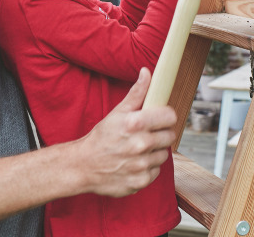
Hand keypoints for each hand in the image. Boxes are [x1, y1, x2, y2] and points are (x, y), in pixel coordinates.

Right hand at [74, 69, 177, 196]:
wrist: (83, 165)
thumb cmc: (101, 137)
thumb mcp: (117, 112)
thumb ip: (136, 93)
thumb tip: (147, 72)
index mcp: (135, 123)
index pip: (170, 117)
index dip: (166, 116)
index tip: (160, 118)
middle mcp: (140, 144)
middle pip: (170, 136)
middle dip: (160, 134)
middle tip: (147, 134)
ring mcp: (141, 164)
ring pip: (164, 154)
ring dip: (154, 151)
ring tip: (139, 149)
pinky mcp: (141, 181)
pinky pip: (156, 171)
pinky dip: (148, 167)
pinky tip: (135, 162)